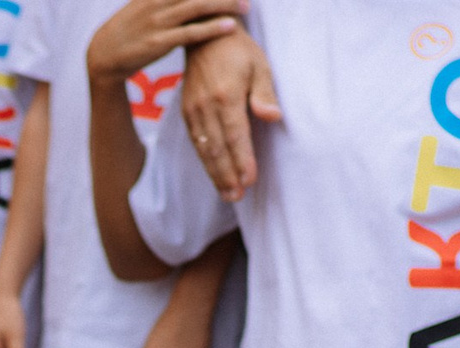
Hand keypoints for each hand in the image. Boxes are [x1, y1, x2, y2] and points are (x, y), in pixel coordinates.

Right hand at [86, 0, 243, 84]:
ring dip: (224, 5)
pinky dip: (212, 28)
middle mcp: (158, 0)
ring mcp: (159, 20)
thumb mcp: (144, 2)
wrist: (104, 54)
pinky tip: (229, 26)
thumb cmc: (130, 28)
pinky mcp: (160, 42)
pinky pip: (191, 33)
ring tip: (245, 6)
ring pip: (198, 6)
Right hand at [180, 26, 277, 201]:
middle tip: (237, 197)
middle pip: (217, 148)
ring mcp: (193, 111)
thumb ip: (264, 93)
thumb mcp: (259, 66)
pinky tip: (215, 177)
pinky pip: (196, 143)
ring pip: (204, 150)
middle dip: (227, 176)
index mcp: (226, 95)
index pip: (235, 135)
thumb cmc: (239, 53)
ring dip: (215, 175)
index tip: (249, 180)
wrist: (206, 39)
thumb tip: (272, 116)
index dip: (242, 160)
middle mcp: (206, 106)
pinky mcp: (187, 114)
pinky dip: (205, 163)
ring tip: (227, 195)